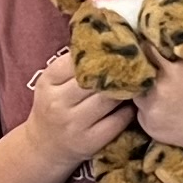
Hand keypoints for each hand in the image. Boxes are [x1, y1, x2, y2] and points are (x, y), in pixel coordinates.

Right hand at [24, 51, 132, 165]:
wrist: (44, 146)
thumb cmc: (55, 105)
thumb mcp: (53, 83)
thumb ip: (74, 63)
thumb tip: (108, 37)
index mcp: (48, 82)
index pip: (77, 60)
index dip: (101, 54)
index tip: (119, 48)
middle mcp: (57, 103)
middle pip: (97, 80)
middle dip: (119, 71)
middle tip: (138, 63)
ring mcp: (73, 124)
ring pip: (110, 99)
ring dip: (128, 89)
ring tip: (138, 82)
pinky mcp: (90, 142)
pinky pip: (119, 120)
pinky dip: (129, 110)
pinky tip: (132, 105)